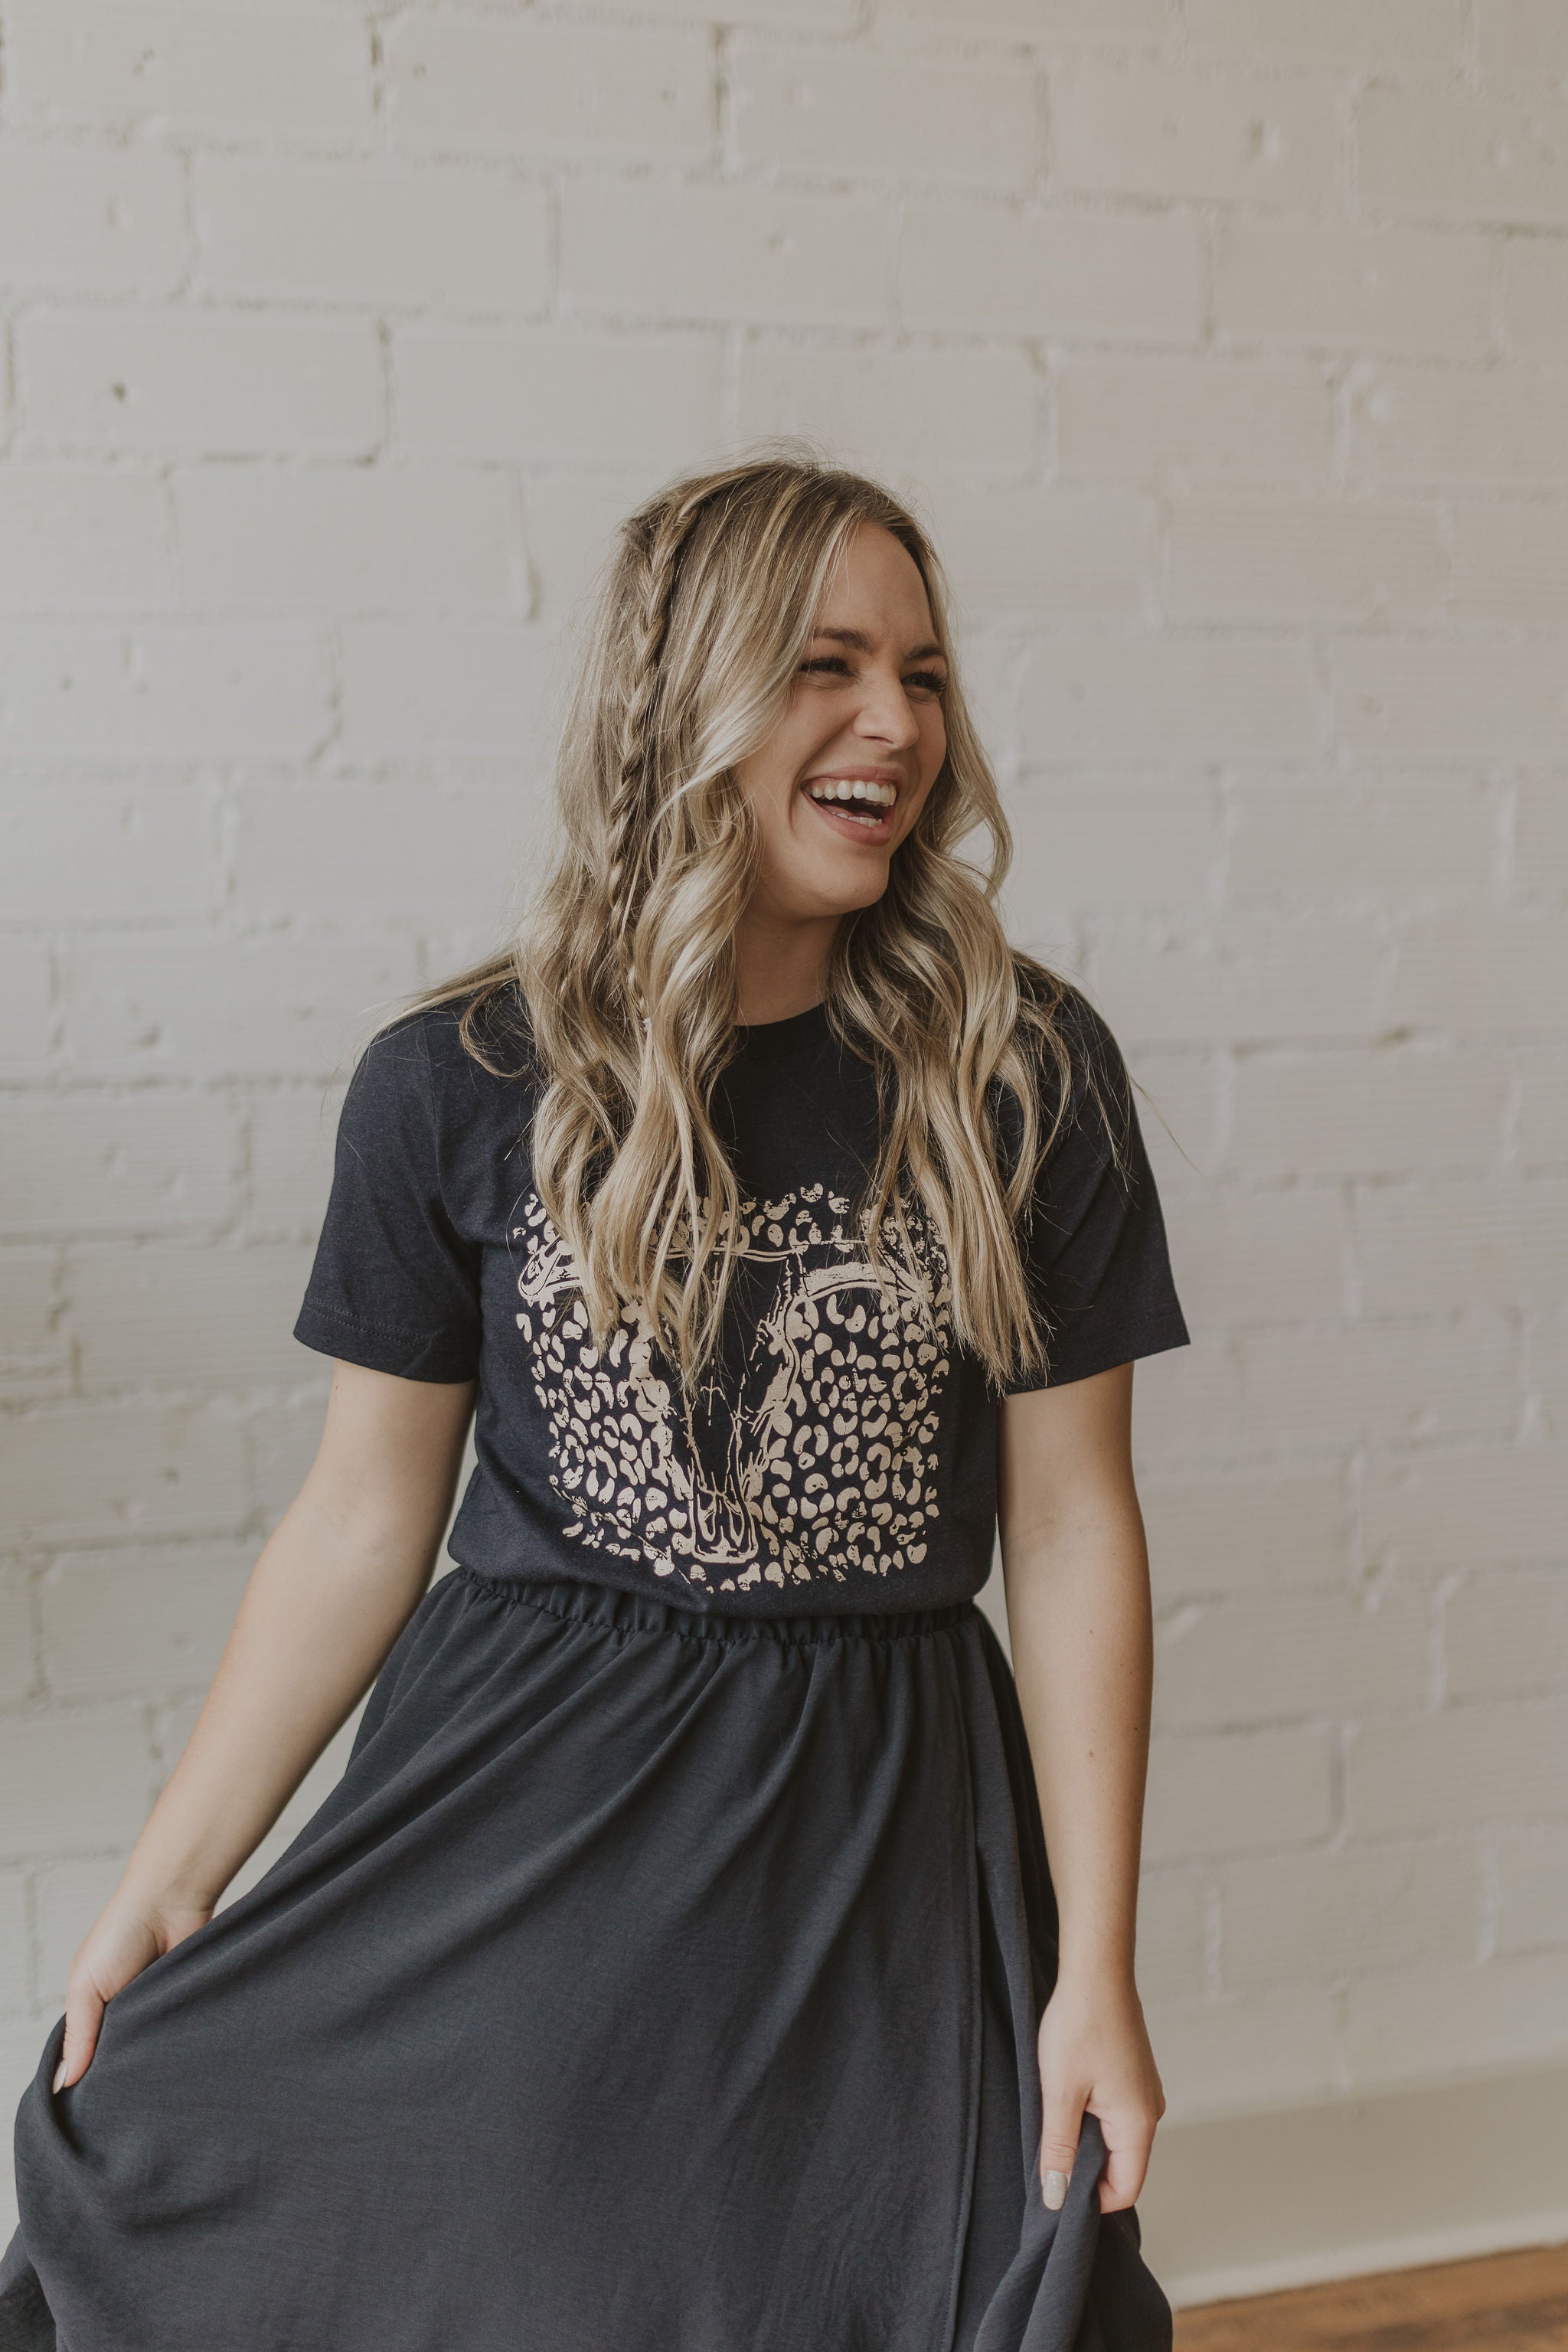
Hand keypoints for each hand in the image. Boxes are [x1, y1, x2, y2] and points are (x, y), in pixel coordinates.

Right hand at [52, 1890, 213, 2093]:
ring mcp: (156, 2008)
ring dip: (149, 2058)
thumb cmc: (121, 1933)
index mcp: (95, 2008)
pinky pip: (178, 2033)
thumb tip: (64, 2082)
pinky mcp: (184, 2002)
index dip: (88, 2075)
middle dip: (121, 2071)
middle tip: (124, 2096)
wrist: (171, 1901)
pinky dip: (175, 2042)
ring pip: (150, 2050)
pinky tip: (174, 2056)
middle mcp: (125, 2011)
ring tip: (150, 2080)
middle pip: (121, 2057)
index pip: (88, 2055)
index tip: (89, 2104)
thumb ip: (78, 2033)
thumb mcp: (85, 1986)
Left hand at [1036, 1968, 1164, 2214]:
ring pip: (1114, 2139)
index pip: (1124, 2190)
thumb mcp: (1060, 2094)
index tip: (1053, 2188)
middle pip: (1121, 2167)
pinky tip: (1066, 2094)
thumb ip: (1059, 2150)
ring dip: (1084, 2140)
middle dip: (1084, 2169)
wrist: (1097, 1969)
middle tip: (1046, 2152)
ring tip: (1054, 2115)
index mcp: (1138, 2124)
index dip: (1088, 2200)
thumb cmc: (1080, 2026)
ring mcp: (1143, 2092)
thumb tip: (1056, 2198)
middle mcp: (1149, 2112)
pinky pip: (1114, 2114)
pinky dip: (1090, 2116)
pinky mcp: (1132, 2075)